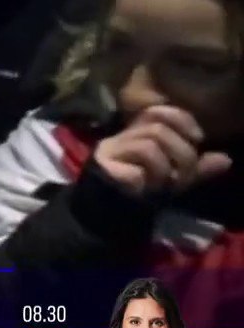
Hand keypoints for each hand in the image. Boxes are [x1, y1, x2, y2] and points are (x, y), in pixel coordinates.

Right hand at [94, 105, 230, 197]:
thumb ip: (197, 169)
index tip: (198, 139)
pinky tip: (142, 190)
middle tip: (182, 177)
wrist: (108, 216)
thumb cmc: (141, 194)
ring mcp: (109, 150)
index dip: (181, 120)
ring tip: (161, 185)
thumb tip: (226, 159)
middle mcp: (121, 137)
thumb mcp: (174, 180)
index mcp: (137, 134)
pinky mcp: (100, 166)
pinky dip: (147, 181)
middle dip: (182, 153)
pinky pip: (135, 170)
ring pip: (148, 145)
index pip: (158, 111)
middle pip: (157, 129)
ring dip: (165, 169)